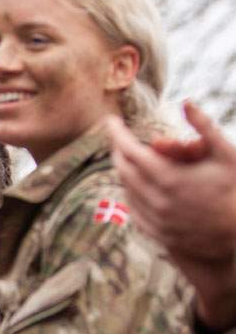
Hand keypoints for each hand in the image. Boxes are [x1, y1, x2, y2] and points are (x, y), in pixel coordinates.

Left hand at [108, 104, 235, 328]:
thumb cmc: (233, 188)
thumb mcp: (225, 154)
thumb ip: (204, 126)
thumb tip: (186, 102)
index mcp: (169, 178)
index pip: (130, 151)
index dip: (116, 133)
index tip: (110, 120)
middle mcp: (156, 200)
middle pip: (123, 169)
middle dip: (118, 149)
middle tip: (118, 137)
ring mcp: (153, 218)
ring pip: (125, 188)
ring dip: (123, 170)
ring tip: (127, 156)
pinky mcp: (154, 231)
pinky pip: (132, 207)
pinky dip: (130, 191)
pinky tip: (135, 181)